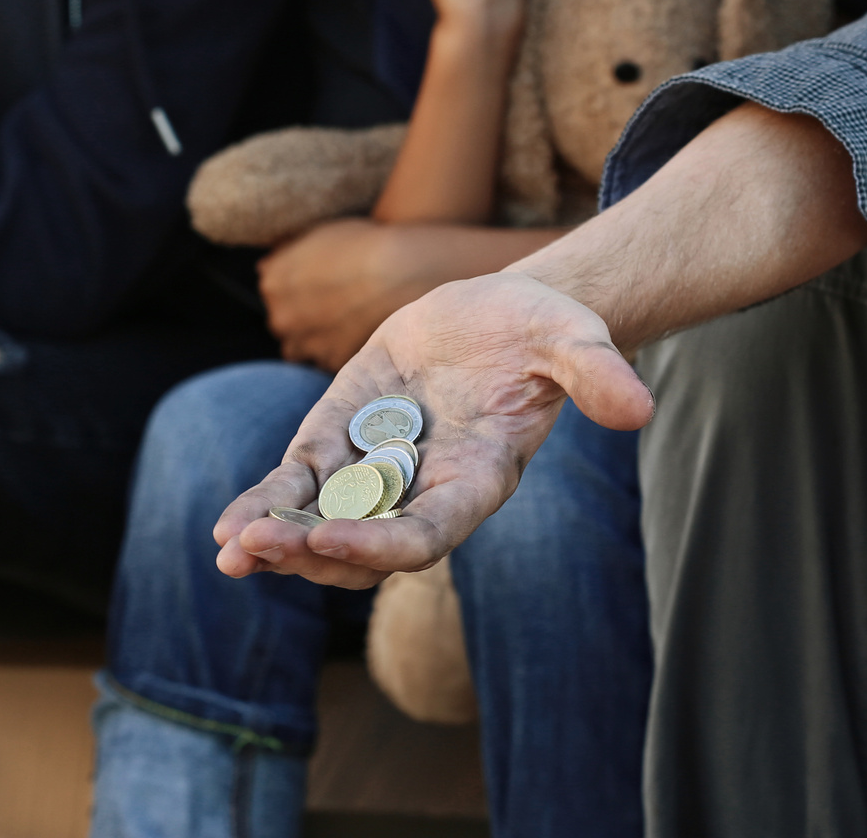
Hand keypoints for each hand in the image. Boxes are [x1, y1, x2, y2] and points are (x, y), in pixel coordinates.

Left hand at [212, 271, 652, 587]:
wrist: (502, 313)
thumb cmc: (543, 328)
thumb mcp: (575, 337)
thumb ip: (598, 371)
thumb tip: (640, 408)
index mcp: (478, 478)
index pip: (428, 533)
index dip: (379, 544)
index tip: (329, 540)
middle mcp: (426, 488)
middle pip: (364, 545)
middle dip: (309, 552)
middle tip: (257, 551)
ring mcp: (381, 467)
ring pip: (323, 523)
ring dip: (278, 540)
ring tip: (229, 551)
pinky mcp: (345, 436)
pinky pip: (300, 483)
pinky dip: (266, 502)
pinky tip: (226, 527)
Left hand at [258, 219, 420, 369]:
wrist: (400, 271)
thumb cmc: (362, 244)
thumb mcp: (316, 235)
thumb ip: (284, 254)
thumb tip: (265, 267)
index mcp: (273, 284)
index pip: (274, 293)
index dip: (297, 290)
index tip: (320, 286)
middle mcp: (282, 319)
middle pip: (284, 324)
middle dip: (301, 318)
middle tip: (333, 306)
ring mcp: (307, 345)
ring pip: (301, 349)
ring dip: (314, 340)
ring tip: (343, 325)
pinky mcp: (333, 363)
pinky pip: (329, 361)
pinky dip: (339, 351)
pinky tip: (357, 334)